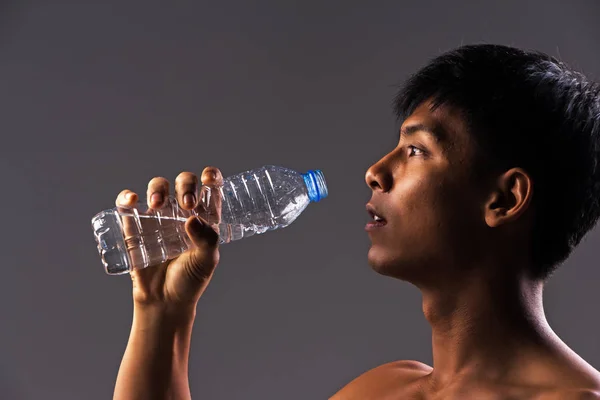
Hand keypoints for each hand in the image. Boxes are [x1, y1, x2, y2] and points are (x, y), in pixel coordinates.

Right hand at [115, 167, 223, 312]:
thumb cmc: (190, 281)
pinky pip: (128, 205)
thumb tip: (193, 219)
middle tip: (186, 204)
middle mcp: (182, 212)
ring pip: (159, 187)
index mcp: (204, 217)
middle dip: (186, 185)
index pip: (211, 188)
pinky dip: (127, 197)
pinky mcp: (136, 226)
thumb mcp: (206, 261)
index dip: (211, 176)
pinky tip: (132, 200)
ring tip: (157, 204)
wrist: (164, 301)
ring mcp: (159, 217)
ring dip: (158, 188)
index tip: (208, 178)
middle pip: (184, 183)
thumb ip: (206, 241)